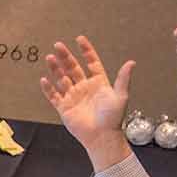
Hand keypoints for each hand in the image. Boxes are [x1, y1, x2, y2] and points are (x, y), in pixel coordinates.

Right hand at [40, 37, 134, 168]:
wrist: (102, 136)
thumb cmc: (113, 118)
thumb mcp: (120, 96)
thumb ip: (123, 78)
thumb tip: (131, 63)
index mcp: (98, 83)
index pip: (91, 63)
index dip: (86, 51)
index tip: (79, 39)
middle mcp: (84, 87)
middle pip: (73, 68)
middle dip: (66, 56)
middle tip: (58, 45)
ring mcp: (73, 97)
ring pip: (62, 79)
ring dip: (56, 69)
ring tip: (50, 58)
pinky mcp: (64, 107)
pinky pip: (53, 96)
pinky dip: (48, 88)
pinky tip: (44, 79)